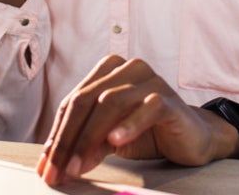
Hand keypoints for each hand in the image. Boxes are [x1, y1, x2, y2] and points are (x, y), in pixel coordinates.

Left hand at [35, 55, 238, 185]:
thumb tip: (53, 163)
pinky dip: (129, 124)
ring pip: (110, 102)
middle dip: (67, 140)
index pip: (72, 102)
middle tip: (59, 170)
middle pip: (85, 100)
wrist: (191, 138)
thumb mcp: (109, 138)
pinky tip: (115, 140)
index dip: (56, 135)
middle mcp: (127, 68)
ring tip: (80, 164)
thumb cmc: (148, 132)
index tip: (47, 167)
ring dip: (90, 137)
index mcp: (108, 71)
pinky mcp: (169, 98)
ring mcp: (150, 80)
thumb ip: (85, 141)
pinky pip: (147, 107)